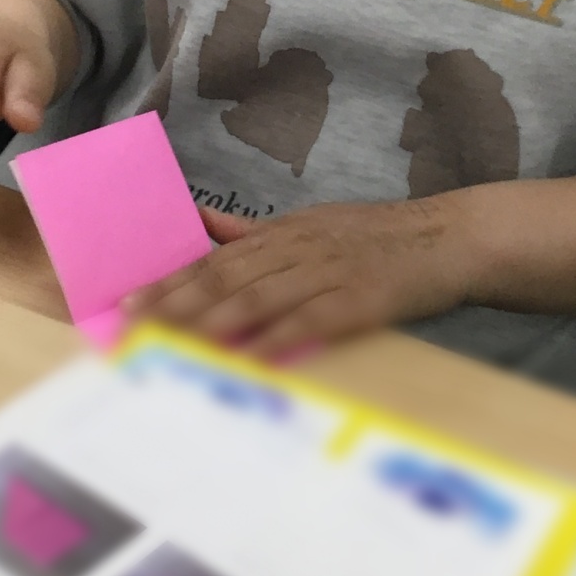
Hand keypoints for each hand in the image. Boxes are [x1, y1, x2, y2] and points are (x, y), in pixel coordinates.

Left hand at [127, 198, 471, 357]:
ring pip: (261, 297)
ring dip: (214, 321)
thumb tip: (198, 220)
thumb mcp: (309, 222)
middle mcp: (298, 249)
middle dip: (176, 303)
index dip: (170, 281)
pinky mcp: (360, 300)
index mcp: (283, 233)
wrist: (447, 237)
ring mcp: (329, 273)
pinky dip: (279, 337)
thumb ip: (252, 232)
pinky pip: (312, 319)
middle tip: (135, 326)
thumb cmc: (374, 236)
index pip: (214, 259)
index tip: (128, 302)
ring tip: (176, 343)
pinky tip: (251, 355)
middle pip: (226, 277)